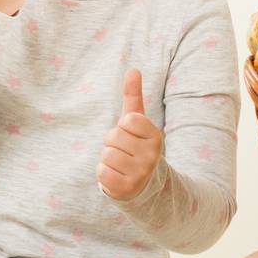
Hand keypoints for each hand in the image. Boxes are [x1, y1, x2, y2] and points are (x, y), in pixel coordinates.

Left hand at [97, 69, 163, 200]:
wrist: (145, 183)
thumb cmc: (136, 145)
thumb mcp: (138, 122)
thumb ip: (133, 96)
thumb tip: (132, 69)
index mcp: (156, 136)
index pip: (127, 120)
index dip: (123, 126)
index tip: (131, 136)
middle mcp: (151, 155)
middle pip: (113, 137)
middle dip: (113, 143)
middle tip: (124, 151)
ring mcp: (140, 173)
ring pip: (106, 154)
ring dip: (108, 158)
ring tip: (121, 163)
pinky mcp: (126, 188)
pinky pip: (102, 172)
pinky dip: (104, 172)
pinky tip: (116, 175)